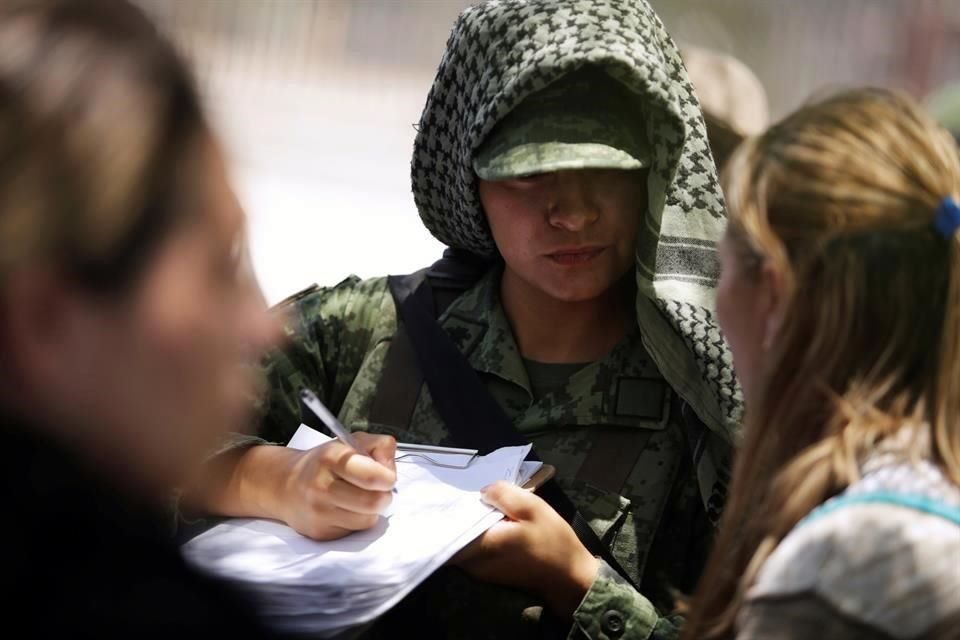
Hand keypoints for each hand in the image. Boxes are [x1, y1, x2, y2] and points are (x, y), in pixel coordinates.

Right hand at [277, 432, 396, 539]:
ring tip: (358, 498)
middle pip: (373, 502)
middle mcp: (321, 486)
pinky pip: (354, 530)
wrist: (286, 485)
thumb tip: (391, 469)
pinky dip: (357, 521)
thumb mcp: (351, 442)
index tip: (387, 476)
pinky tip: (345, 509)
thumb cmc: (324, 463)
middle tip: (378, 489)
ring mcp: (319, 512)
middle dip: (383, 496)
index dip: (387, 477)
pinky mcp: (320, 532)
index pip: (371, 476)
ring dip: (371, 510)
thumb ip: (379, 446)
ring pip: (367, 519)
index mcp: (331, 458)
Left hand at [451, 481, 599, 617]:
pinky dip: (479, 535)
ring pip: (463, 542)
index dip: (448, 509)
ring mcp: (479, 571)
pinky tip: (492, 522)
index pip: (448, 528)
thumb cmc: (552, 543)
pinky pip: (473, 549)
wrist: (570, 578)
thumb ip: (504, 494)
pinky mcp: (487, 573)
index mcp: (483, 545)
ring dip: (471, 524)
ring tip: (482, 506)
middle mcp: (473, 563)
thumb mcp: (533, 508)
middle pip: (453, 534)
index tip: (454, 492)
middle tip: (470, 494)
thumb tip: (482, 491)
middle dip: (460, 514)